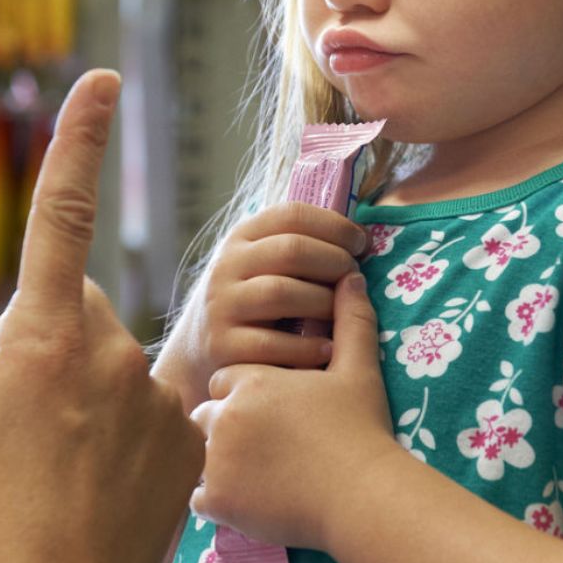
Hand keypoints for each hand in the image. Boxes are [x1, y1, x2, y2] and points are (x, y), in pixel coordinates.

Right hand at [0, 70, 203, 562]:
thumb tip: (16, 331)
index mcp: (41, 334)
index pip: (62, 214)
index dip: (79, 142)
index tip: (100, 80)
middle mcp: (107, 347)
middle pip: (75, 313)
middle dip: (51, 347)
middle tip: (24, 428)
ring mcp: (155, 391)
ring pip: (111, 368)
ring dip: (88, 401)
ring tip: (62, 476)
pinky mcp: (190, 431)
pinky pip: (148, 412)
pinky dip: (126, 440)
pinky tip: (104, 492)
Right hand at [155, 203, 366, 410]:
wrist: (200, 349)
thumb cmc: (253, 301)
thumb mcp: (263, 263)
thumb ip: (300, 246)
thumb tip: (362, 238)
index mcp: (242, 237)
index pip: (292, 214)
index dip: (335, 226)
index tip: (361, 244)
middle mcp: (227, 266)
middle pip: (292, 250)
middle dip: (335, 261)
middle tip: (355, 279)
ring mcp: (221, 305)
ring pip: (281, 293)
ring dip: (324, 302)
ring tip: (342, 313)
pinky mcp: (222, 346)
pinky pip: (271, 344)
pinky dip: (307, 347)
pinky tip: (327, 349)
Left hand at [190, 274, 402, 551]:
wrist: (362, 493)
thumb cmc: (362, 430)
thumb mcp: (359, 369)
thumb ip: (351, 320)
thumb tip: (351, 277)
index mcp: (251, 380)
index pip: (227, 380)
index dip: (248, 395)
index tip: (273, 411)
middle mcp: (224, 415)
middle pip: (207, 416)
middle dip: (227, 428)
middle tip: (264, 447)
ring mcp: (216, 460)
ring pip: (199, 456)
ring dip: (220, 463)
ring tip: (257, 474)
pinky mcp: (217, 500)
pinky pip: (198, 498)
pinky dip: (219, 500)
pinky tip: (249, 500)